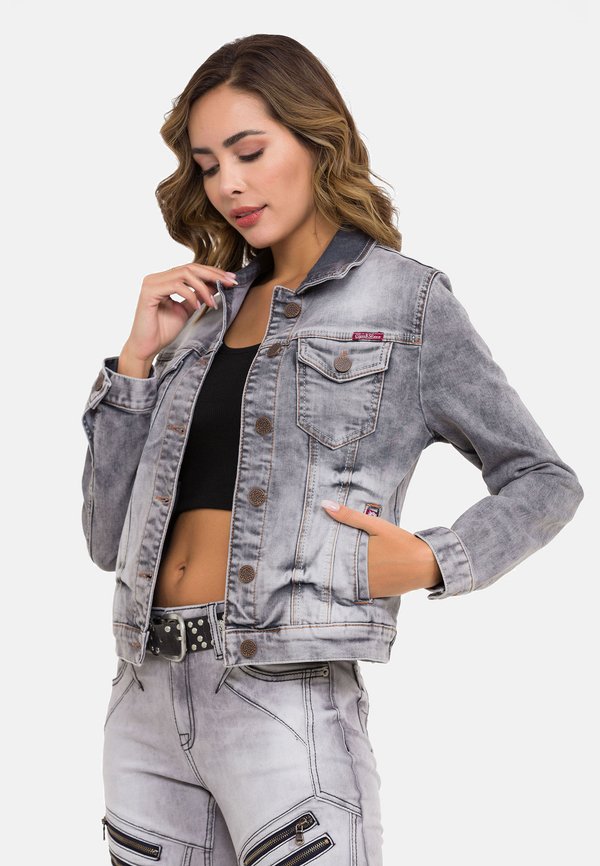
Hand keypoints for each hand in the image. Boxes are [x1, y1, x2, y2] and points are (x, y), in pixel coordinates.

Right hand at [123, 262, 238, 363]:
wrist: (147, 347)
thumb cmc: (163, 330)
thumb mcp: (186, 310)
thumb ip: (197, 296)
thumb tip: (216, 286)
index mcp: (165, 279)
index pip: (192, 269)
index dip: (213, 273)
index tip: (231, 280)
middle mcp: (157, 277)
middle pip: (190, 267)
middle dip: (213, 275)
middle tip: (230, 282)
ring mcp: (151, 283)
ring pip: (184, 274)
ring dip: (203, 287)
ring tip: (212, 302)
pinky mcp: (149, 292)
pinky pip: (175, 286)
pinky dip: (190, 295)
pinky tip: (198, 306)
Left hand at [320, 499, 442, 595]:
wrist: (426, 564)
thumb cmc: (401, 542)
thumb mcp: (376, 526)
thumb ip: (350, 516)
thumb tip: (325, 505)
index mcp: (356, 557)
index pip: (328, 558)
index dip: (317, 556)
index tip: (307, 551)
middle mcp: (359, 574)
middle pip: (336, 570)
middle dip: (326, 566)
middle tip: (314, 560)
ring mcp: (368, 586)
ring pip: (346, 582)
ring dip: (339, 576)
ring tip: (325, 570)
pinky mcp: (376, 593)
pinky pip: (358, 590)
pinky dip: (353, 585)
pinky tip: (349, 578)